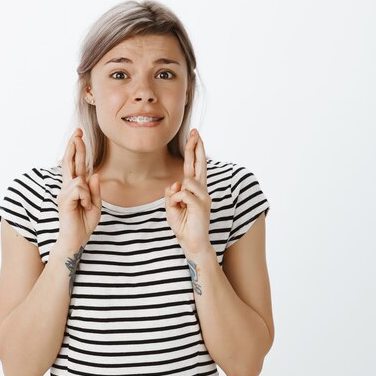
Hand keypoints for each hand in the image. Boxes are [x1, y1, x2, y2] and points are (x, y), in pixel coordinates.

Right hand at [56, 128, 101, 250]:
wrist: (75, 240)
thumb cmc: (84, 224)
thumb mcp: (95, 205)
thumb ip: (95, 190)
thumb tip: (94, 173)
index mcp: (75, 187)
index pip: (75, 164)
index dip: (76, 148)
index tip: (78, 134)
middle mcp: (67, 187)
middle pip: (70, 161)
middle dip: (74, 146)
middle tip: (78, 132)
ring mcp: (63, 192)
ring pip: (79, 179)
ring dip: (88, 194)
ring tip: (86, 207)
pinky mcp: (63, 200)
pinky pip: (80, 190)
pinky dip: (86, 199)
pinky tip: (83, 208)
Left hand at [164, 129, 211, 254]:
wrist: (192, 243)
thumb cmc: (183, 225)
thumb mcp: (171, 207)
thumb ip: (172, 194)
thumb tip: (175, 184)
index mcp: (194, 189)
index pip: (193, 165)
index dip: (193, 150)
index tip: (194, 135)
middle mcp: (201, 190)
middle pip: (199, 164)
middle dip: (196, 147)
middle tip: (195, 131)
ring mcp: (203, 197)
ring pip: (187, 181)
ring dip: (177, 194)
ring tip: (179, 207)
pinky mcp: (201, 205)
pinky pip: (183, 194)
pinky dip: (176, 202)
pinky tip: (180, 210)